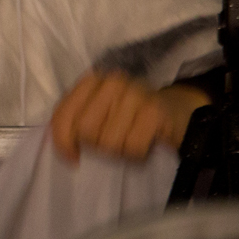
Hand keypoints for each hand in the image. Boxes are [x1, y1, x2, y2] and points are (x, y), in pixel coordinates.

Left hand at [49, 71, 206, 163]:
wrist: (177, 112)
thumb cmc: (129, 117)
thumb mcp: (97, 115)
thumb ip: (72, 125)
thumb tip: (67, 153)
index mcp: (91, 80)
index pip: (62, 116)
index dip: (62, 142)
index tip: (73, 157)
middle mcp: (112, 82)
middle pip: (85, 130)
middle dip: (97, 146)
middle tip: (112, 144)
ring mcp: (135, 95)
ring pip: (108, 142)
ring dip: (119, 152)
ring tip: (129, 142)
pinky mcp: (155, 113)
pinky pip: (133, 147)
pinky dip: (137, 155)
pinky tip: (143, 145)